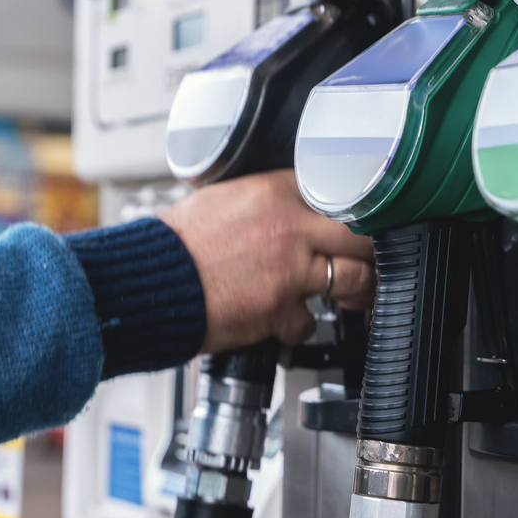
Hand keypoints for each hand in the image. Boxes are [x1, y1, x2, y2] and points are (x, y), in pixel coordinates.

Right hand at [160, 169, 375, 353]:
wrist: (148, 282)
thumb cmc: (176, 245)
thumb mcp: (222, 199)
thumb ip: (264, 200)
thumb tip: (288, 205)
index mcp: (275, 191)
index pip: (338, 192)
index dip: (355, 210)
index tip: (359, 221)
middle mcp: (289, 227)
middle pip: (360, 235)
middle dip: (369, 251)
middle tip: (368, 260)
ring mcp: (289, 270)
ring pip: (352, 279)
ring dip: (355, 291)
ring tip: (351, 295)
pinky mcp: (279, 309)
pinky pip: (310, 322)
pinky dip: (302, 325)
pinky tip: (291, 320)